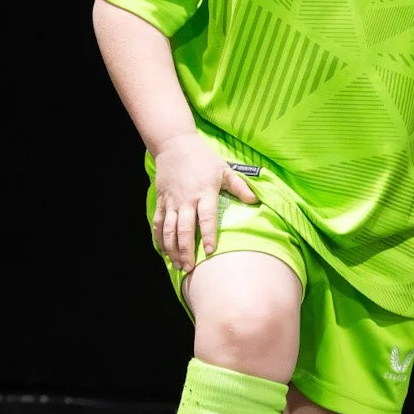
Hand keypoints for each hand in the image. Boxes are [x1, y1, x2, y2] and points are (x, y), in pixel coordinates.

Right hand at [151, 132, 258, 271]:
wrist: (174, 145)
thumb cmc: (203, 158)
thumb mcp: (224, 169)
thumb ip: (239, 186)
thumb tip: (255, 201)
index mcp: (204, 192)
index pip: (207, 218)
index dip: (208, 235)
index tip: (211, 252)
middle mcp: (186, 200)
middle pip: (184, 229)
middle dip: (186, 251)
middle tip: (190, 268)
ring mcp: (171, 202)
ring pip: (169, 230)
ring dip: (172, 249)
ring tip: (178, 265)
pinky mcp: (161, 201)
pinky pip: (158, 223)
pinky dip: (159, 239)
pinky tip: (164, 252)